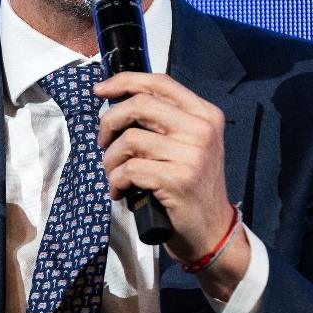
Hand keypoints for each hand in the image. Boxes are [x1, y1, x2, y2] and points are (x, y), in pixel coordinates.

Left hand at [94, 72, 248, 293]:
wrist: (212, 231)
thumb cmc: (191, 186)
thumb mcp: (188, 144)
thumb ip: (163, 119)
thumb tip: (117, 99)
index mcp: (205, 114)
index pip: (159, 83)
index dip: (123, 81)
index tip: (100, 91)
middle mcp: (202, 129)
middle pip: (139, 105)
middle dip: (109, 122)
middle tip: (103, 141)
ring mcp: (192, 154)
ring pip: (129, 140)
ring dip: (110, 159)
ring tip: (114, 173)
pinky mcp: (179, 179)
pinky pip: (129, 169)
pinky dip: (116, 181)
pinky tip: (120, 191)